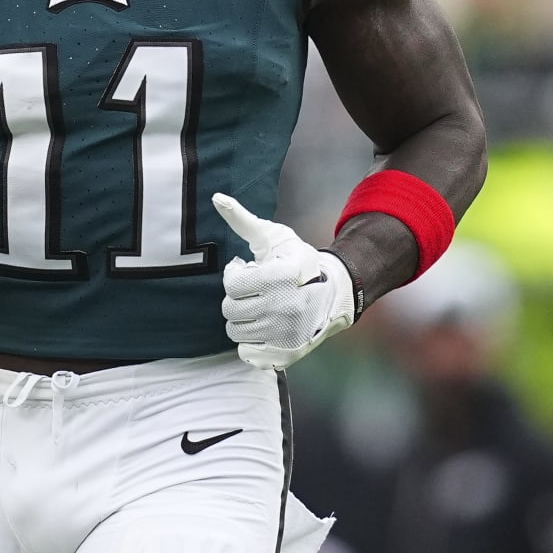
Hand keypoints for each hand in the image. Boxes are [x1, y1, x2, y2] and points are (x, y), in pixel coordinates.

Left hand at [213, 193, 356, 370]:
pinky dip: (251, 342)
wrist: (335, 293)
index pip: (231, 285)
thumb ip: (242, 220)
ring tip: (260, 307)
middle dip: (238, 297)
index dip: (236, 275)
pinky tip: (265, 327)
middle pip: (230, 310)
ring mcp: (286, 334)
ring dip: (243, 319)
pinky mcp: (287, 354)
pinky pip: (247, 354)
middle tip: (256, 290)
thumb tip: (216, 198)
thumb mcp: (273, 237)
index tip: (249, 270)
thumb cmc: (298, 261)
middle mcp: (283, 307)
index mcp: (279, 276)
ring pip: (235, 332)